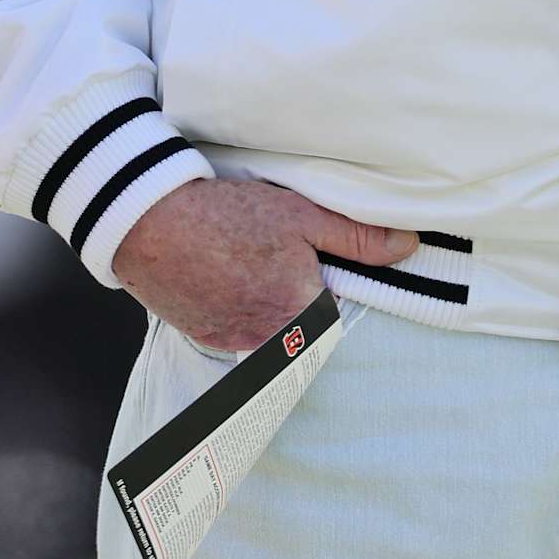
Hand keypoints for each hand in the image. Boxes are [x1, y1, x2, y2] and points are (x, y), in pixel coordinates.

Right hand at [110, 177, 418, 354]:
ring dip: (271, 317)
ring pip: (270, 340)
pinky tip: (230, 282)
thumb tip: (407, 247)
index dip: (330, 302)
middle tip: (280, 273)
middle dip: (301, 313)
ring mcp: (235, 343)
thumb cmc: (230, 214)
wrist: (151, 222)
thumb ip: (357, 238)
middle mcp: (270, 341)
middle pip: (304, 338)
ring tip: (254, 273)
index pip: (336, 327)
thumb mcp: (302, 215)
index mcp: (302, 313)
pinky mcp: (206, 339)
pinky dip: (240, 316)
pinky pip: (238, 336)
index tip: (320, 282)